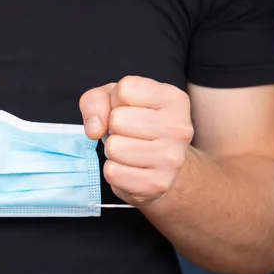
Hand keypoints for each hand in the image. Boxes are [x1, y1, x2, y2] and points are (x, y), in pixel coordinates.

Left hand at [79, 76, 193, 206]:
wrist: (162, 167)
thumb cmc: (136, 125)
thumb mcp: (115, 100)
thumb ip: (95, 101)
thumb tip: (94, 129)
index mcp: (174, 99)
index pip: (125, 90)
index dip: (116, 100)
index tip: (129, 110)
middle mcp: (179, 128)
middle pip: (117, 119)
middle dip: (113, 127)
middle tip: (129, 134)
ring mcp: (171, 158)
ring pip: (113, 147)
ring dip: (113, 150)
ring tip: (129, 150)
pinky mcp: (156, 184)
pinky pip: (113, 172)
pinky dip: (114, 170)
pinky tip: (131, 167)